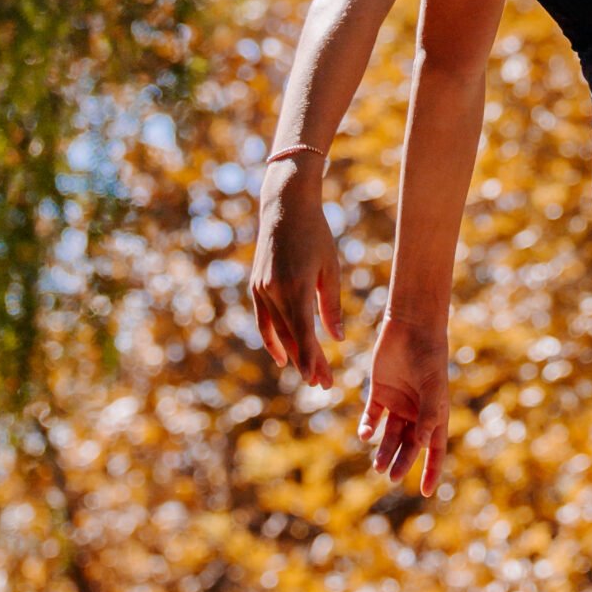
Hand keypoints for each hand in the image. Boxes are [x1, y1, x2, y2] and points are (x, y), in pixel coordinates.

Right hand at [251, 164, 343, 386]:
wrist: (284, 207)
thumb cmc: (316, 234)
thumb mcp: (331, 268)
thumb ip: (331, 305)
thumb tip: (335, 339)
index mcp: (296, 286)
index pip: (304, 332)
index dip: (311, 358)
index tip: (318, 380)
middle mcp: (275, 291)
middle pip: (292, 336)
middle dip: (308, 362)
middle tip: (324, 384)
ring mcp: (262, 290)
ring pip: (278, 332)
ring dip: (293, 354)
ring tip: (310, 374)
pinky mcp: (256, 287)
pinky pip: (264, 320)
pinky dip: (272, 339)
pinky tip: (282, 355)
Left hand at [360, 315, 450, 494]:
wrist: (411, 326)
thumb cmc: (429, 355)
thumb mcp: (432, 386)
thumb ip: (428, 413)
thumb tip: (423, 443)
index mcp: (435, 412)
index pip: (434, 448)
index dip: (431, 469)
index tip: (425, 492)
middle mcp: (416, 411)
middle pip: (409, 444)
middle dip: (401, 461)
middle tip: (389, 476)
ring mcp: (397, 402)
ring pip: (389, 434)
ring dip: (383, 449)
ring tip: (376, 464)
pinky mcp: (379, 391)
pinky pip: (373, 415)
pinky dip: (369, 426)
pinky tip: (365, 435)